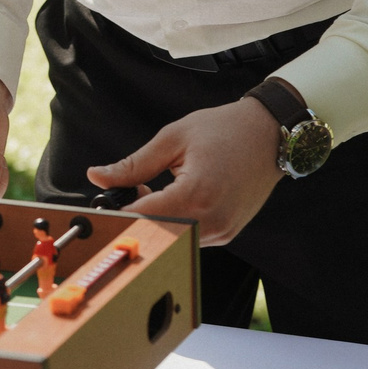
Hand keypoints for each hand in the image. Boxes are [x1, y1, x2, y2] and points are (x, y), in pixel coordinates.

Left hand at [89, 96, 282, 245]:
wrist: (269, 133)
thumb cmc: (225, 129)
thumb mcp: (172, 139)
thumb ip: (133, 164)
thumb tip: (98, 177)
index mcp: (196, 194)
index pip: (143, 218)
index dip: (118, 213)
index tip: (105, 204)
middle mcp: (212, 219)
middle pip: (156, 233)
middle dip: (137, 216)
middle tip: (135, 190)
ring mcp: (223, 230)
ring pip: (173, 239)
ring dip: (158, 221)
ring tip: (161, 188)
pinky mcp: (228, 233)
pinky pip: (191, 237)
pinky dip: (177, 223)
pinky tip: (180, 197)